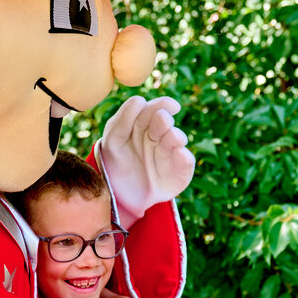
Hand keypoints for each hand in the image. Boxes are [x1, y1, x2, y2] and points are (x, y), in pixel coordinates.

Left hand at [99, 96, 194, 227]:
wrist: (121, 198)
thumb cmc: (116, 165)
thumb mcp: (112, 141)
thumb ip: (122, 120)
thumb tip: (140, 99)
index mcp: (143, 125)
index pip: (153, 109)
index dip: (160, 104)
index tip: (162, 104)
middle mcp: (159, 136)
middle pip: (164, 121)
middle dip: (162, 119)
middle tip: (162, 119)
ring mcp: (170, 153)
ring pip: (176, 138)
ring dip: (174, 135)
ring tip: (172, 137)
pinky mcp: (180, 171)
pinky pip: (185, 161)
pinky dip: (183, 157)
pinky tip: (179, 153)